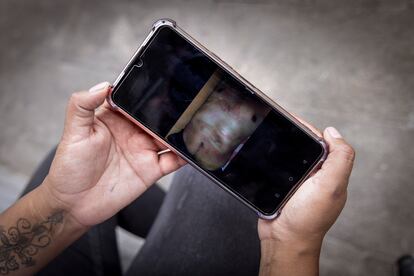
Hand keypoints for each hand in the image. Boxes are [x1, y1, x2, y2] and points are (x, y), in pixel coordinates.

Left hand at [42, 82, 184, 226]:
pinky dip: (185, 155)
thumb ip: (82, 105)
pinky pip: (174, 160)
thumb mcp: (73, 133)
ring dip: (181, 131)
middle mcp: (133, 132)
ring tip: (193, 124)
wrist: (74, 204)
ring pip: (169, 136)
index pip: (136, 100)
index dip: (148, 92)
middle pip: (157, 117)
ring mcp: (144, 150)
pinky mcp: (152, 169)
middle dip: (170, 111)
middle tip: (183, 104)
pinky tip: (192, 149)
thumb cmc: (69, 168)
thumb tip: (103, 85)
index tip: (161, 83)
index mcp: (116, 118)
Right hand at [258, 123, 354, 249]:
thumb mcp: (331, 186)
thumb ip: (340, 158)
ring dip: (278, 147)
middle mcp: (315, 175)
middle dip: (291, 134)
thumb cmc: (307, 219)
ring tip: (266, 135)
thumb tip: (333, 132)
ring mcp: (298, 181)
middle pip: (304, 146)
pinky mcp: (282, 187)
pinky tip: (260, 155)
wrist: (284, 239)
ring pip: (289, 156)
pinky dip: (269, 160)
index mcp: (329, 171)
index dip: (307, 128)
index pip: (321, 141)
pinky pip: (276, 168)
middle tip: (275, 124)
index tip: (291, 119)